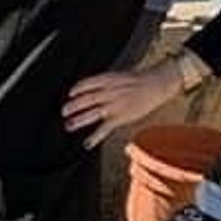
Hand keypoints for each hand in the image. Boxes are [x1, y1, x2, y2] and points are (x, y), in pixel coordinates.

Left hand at [63, 59, 178, 148]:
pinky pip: (104, 128)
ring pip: (92, 113)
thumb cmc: (137, 81)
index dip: (78, 88)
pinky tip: (86, 144)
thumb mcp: (119, 77)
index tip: (70, 93)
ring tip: (68, 125)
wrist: (157, 84)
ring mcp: (114, 105)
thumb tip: (88, 91)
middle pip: (86, 99)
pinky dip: (94, 137)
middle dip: (73, 106)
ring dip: (78, 120)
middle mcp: (109, 92)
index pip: (88, 83)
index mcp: (108, 80)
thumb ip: (104, 84)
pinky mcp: (120, 117)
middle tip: (64, 111)